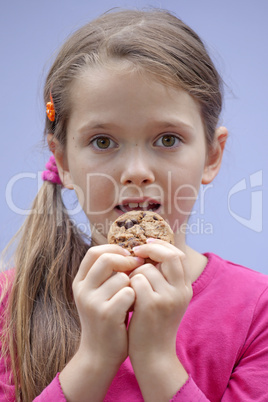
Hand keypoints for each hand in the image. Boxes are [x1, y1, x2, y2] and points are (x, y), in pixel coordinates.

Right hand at [72, 244, 142, 367]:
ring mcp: (93, 303)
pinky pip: (128, 293)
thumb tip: (128, 251)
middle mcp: (82, 290)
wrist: (99, 355)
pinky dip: (136, 297)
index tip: (128, 255)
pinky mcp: (107, 315)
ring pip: (121, 277)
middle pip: (106, 259)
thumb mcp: (97, 294)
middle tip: (139, 266)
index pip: (94, 252)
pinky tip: (134, 307)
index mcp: (80, 282)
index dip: (114, 249)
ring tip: (133, 295)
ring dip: (133, 283)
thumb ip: (105, 274)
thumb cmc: (105, 319)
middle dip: (126, 261)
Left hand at [128, 239, 191, 399]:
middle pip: (169, 255)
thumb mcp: (166, 300)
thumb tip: (148, 251)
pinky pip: (136, 281)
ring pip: (146, 269)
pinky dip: (128, 284)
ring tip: (130, 288)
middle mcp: (181, 291)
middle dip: (150, 250)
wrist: (153, 356)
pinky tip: (127, 297)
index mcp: (185, 288)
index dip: (162, 246)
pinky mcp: (152, 305)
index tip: (146, 244)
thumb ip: (162, 278)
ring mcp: (168, 298)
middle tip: (135, 251)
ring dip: (133, 274)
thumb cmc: (153, 325)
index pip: (178, 255)